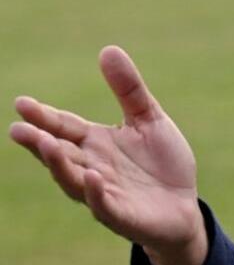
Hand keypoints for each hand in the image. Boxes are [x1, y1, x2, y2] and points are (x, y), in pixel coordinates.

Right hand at [9, 46, 206, 264]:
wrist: (185, 207)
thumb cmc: (162, 164)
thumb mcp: (149, 119)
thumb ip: (129, 89)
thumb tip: (108, 49)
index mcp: (96, 143)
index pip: (64, 127)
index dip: (43, 116)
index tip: (21, 103)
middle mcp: (92, 167)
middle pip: (61, 154)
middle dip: (39, 142)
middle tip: (18, 129)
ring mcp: (105, 193)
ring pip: (73, 180)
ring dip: (59, 165)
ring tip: (47, 145)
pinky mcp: (123, 216)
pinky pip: (105, 206)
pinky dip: (96, 193)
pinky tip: (91, 177)